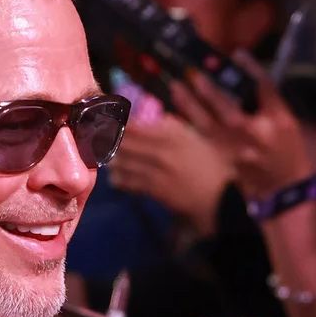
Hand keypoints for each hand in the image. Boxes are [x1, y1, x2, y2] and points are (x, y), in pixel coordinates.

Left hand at [109, 113, 234, 220]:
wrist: (219, 197)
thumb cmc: (210, 165)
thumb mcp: (194, 138)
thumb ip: (171, 127)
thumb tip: (145, 119)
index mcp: (173, 132)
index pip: (134, 124)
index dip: (115, 123)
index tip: (104, 122)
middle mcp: (163, 147)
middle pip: (123, 141)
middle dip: (106, 140)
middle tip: (95, 140)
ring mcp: (158, 169)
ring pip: (123, 161)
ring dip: (112, 160)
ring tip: (106, 158)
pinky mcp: (155, 188)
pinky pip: (129, 181)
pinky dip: (120, 179)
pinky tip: (117, 177)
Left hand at [167, 56, 313, 199]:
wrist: (283, 187)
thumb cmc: (287, 149)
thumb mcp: (288, 120)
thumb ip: (268, 95)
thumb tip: (245, 66)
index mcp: (274, 123)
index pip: (261, 89)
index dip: (249, 69)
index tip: (236, 54)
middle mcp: (252, 135)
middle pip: (227, 107)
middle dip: (208, 89)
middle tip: (193, 72)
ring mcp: (234, 149)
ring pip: (207, 123)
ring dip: (189, 104)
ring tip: (176, 87)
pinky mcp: (223, 158)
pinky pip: (201, 136)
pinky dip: (188, 122)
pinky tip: (176, 111)